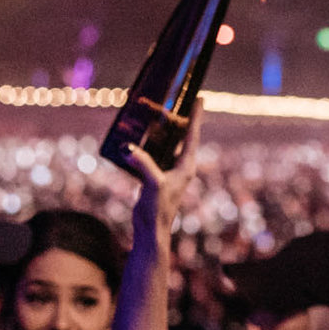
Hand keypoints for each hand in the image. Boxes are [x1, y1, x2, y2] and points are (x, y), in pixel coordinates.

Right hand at [119, 112, 200, 239]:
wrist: (151, 230)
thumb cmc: (158, 209)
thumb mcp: (153, 184)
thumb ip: (143, 164)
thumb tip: (128, 148)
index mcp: (186, 166)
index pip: (192, 135)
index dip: (196, 116)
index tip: (200, 98)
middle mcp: (180, 166)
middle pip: (178, 136)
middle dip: (171, 119)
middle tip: (164, 102)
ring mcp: (168, 170)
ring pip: (164, 143)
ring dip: (157, 130)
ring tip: (150, 113)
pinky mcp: (156, 175)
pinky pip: (152, 153)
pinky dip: (145, 143)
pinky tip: (136, 136)